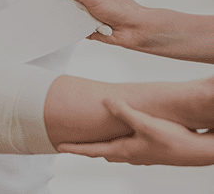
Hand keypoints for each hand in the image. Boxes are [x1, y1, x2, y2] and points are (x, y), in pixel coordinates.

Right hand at [43, 0, 147, 49]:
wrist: (135, 29)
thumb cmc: (119, 8)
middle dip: (56, 2)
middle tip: (52, 7)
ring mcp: (84, 12)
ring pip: (65, 13)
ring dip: (65, 17)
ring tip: (66, 19)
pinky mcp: (85, 27)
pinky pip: (71, 27)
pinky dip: (71, 29)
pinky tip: (70, 30)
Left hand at [57, 99, 213, 165]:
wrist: (195, 151)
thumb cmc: (172, 140)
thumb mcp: (144, 123)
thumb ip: (124, 111)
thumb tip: (107, 101)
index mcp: (124, 149)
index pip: (92, 150)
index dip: (75, 148)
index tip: (59, 147)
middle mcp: (129, 154)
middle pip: (101, 151)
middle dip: (86, 148)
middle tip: (72, 144)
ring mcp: (139, 154)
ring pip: (113, 150)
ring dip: (101, 146)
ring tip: (92, 140)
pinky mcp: (148, 150)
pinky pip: (125, 147)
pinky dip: (116, 142)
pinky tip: (121, 135)